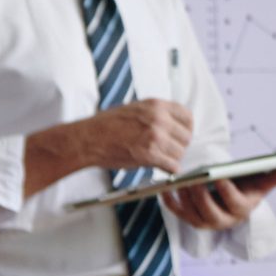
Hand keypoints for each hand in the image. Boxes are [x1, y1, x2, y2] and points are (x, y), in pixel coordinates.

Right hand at [22, 98, 194, 195]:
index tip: (180, 136)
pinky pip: (173, 166)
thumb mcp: (135, 109)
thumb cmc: (106, 125)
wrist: (88, 139)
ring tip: (157, 158)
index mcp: (155, 105)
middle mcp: (158, 119)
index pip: (188, 117)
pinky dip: (168, 170)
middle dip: (178, 146)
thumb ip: (156, 114)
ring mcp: (155, 136)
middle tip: (166, 150)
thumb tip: (173, 124)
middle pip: (186, 137)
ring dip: (171, 158)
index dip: (185, 129)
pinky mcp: (150, 154)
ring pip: (180, 153)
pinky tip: (159, 166)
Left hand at [161, 166, 275, 230]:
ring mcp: (205, 222)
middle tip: (194, 180)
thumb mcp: (260, 183)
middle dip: (201, 197)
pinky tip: (165, 188)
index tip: (219, 176)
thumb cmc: (246, 188)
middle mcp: (223, 220)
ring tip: (180, 181)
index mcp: (241, 210)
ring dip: (185, 198)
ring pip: (192, 214)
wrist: (232, 201)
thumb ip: (274, 176)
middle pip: (210, 212)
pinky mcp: (190, 218)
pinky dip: (170, 202)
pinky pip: (177, 212)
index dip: (226, 190)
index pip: (234, 202)